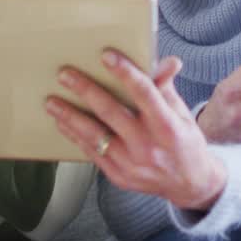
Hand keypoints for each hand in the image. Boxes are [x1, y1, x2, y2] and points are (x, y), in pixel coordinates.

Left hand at [45, 52, 225, 211]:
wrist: (188, 184)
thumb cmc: (184, 142)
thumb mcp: (181, 113)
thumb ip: (165, 87)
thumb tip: (166, 61)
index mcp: (167, 126)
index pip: (144, 93)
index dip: (125, 73)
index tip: (107, 56)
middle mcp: (148, 146)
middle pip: (111, 112)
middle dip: (86, 90)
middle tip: (65, 74)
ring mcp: (131, 164)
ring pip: (94, 135)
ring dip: (70, 116)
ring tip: (52, 102)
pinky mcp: (118, 175)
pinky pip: (91, 152)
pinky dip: (75, 136)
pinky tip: (63, 122)